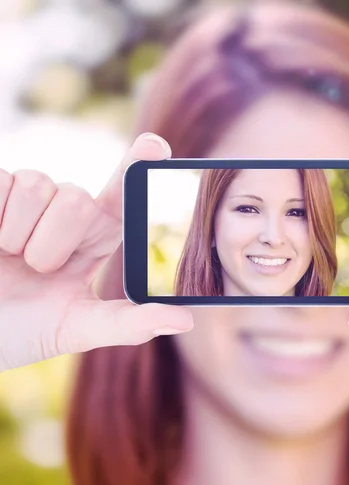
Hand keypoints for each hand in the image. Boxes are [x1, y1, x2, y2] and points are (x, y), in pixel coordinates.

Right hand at [0, 133, 192, 372]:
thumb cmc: (19, 331)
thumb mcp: (75, 330)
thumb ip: (128, 324)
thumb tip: (186, 320)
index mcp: (91, 242)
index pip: (121, 198)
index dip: (137, 166)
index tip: (155, 146)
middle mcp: (61, 214)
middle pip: (78, 199)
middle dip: (53, 244)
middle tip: (34, 270)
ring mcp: (22, 200)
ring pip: (38, 185)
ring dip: (19, 235)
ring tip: (6, 257)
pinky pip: (1, 180)